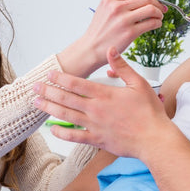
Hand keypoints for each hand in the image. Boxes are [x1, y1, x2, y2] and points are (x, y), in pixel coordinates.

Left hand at [34, 47, 171, 158]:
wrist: (154, 138)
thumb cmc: (149, 111)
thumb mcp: (139, 83)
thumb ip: (122, 67)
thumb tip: (110, 49)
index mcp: (105, 94)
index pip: (76, 83)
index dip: (60, 78)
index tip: (49, 73)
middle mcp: (96, 109)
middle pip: (66, 99)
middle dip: (48, 91)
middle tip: (35, 86)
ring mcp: (94, 126)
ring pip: (66, 116)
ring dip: (49, 108)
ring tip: (37, 103)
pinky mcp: (97, 140)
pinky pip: (75, 137)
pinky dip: (62, 133)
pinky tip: (52, 129)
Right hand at [57, 0, 166, 77]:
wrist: (91, 49)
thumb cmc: (100, 31)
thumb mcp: (104, 9)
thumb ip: (119, 1)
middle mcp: (116, 7)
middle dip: (157, 2)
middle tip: (162, 7)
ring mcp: (123, 19)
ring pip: (151, 9)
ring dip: (159, 12)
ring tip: (159, 17)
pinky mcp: (130, 32)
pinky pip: (151, 23)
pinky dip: (157, 22)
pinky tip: (156, 24)